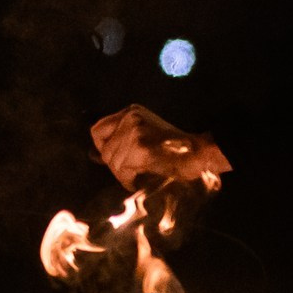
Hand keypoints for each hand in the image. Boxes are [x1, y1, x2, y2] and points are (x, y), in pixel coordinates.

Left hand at [89, 105, 230, 192]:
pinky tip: (144, 178)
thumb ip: (119, 142)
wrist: (199, 154)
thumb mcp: (145, 136)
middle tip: (134, 171)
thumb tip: (92, 155)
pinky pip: (123, 171)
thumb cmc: (174, 149)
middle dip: (116, 165)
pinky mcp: (140, 148)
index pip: (98, 130)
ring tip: (142, 174)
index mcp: (131, 112)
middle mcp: (130, 118)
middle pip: (105, 149)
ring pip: (113, 163)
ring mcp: (134, 132)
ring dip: (125, 174)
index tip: (118, 159)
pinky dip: (130, 180)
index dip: (104, 148)